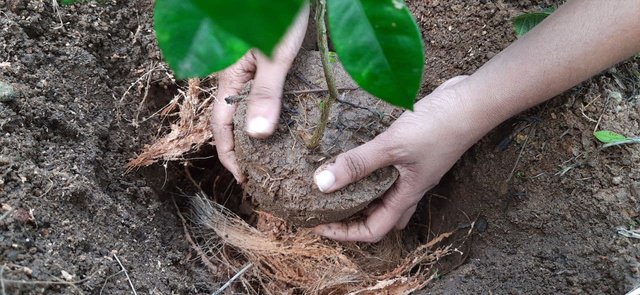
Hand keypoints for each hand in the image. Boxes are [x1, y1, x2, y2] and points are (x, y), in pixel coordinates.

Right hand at [211, 7, 308, 182]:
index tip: (243, 181)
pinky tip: (284, 127)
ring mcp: (248, 72)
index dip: (229, 156)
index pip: (220, 127)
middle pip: (230, 122)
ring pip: (245, 111)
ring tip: (271, 159)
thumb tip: (257, 136)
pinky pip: (260, 98)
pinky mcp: (264, 66)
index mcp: (229, 79)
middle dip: (241, 151)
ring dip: (254, 136)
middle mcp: (234, 78)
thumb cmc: (279, 16)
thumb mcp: (276, 57)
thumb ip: (267, 93)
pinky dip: (267, 117)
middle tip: (259, 175)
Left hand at [312, 76, 486, 241]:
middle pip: (381, 217)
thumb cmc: (438, 127)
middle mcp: (410, 188)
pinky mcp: (414, 152)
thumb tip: (322, 184)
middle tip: (326, 208)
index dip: (345, 234)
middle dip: (353, 219)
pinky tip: (357, 156)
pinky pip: (388, 171)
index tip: (319, 226)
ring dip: (362, 195)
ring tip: (336, 184)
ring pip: (385, 195)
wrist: (472, 102)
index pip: (374, 230)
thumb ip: (358, 164)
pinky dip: (370, 170)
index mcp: (407, 195)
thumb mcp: (392, 146)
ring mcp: (414, 170)